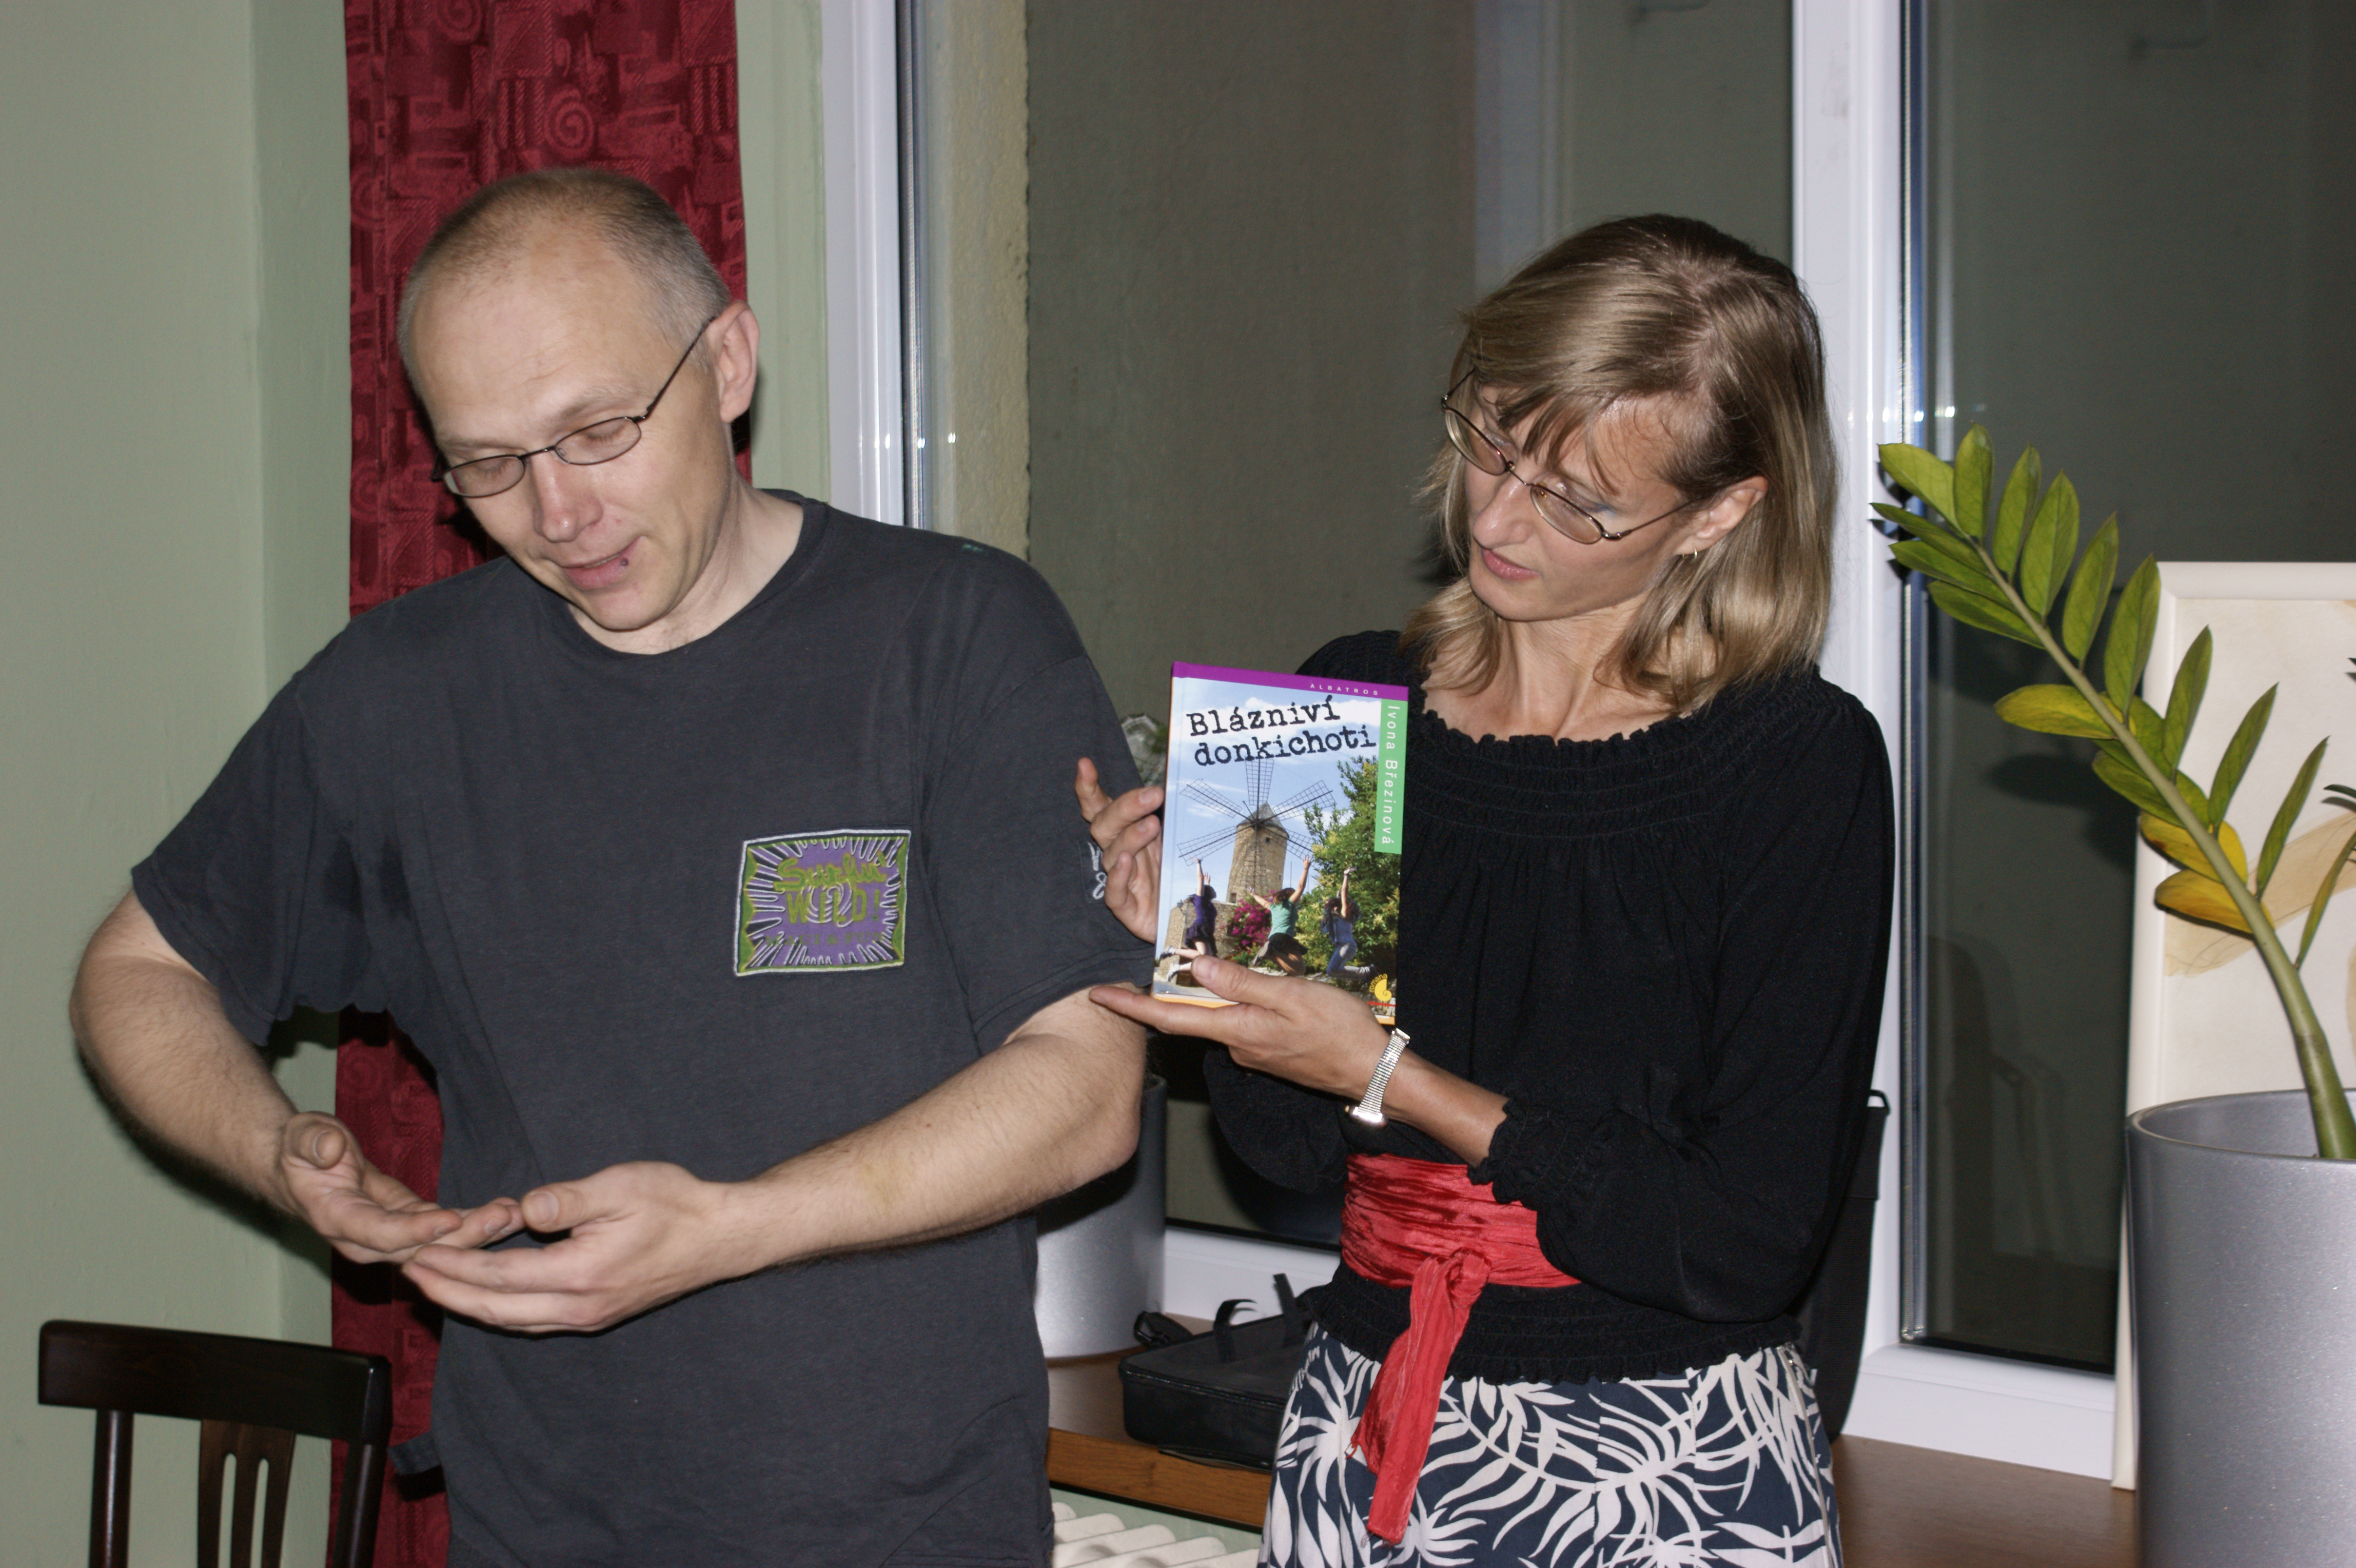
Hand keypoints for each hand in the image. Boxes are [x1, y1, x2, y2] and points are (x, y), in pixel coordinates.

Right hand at [275, 1112, 516, 1264]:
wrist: (301, 1170)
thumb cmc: (302, 1150)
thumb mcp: (302, 1137)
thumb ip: (313, 1142)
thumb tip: (329, 1148)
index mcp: (337, 1219)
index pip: (380, 1232)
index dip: (416, 1229)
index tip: (452, 1218)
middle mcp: (364, 1241)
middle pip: (419, 1248)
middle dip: (464, 1236)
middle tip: (504, 1217)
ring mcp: (387, 1240)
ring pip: (437, 1246)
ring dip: (478, 1233)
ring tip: (515, 1215)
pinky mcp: (407, 1227)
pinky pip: (442, 1231)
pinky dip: (473, 1223)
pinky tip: (505, 1212)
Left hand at [401, 1161, 757, 1333]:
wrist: (721, 1237)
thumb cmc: (675, 1204)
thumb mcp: (622, 1186)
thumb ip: (568, 1199)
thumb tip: (523, 1210)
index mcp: (581, 1274)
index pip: (499, 1276)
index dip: (454, 1267)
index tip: (419, 1253)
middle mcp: (580, 1306)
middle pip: (496, 1309)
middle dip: (448, 1292)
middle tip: (410, 1274)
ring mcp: (589, 1315)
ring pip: (513, 1320)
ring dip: (469, 1304)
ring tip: (437, 1286)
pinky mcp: (597, 1314)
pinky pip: (533, 1320)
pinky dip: (500, 1308)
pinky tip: (487, 1295)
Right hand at [1075, 757, 1163, 942]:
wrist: (1191, 919)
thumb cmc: (1180, 873)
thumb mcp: (1179, 836)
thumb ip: (1172, 812)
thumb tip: (1177, 776)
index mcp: (1128, 832)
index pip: (1100, 807)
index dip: (1088, 788)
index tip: (1085, 765)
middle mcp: (1120, 853)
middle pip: (1106, 825)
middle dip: (1126, 807)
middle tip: (1154, 794)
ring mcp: (1122, 880)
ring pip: (1113, 854)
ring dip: (1131, 837)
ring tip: (1153, 825)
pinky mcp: (1127, 909)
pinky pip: (1115, 893)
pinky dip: (1119, 877)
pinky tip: (1127, 863)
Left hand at [1090, 957, 1389, 1101]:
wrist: (1374, 1073)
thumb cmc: (1339, 1031)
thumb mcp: (1292, 996)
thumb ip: (1243, 983)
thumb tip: (1197, 968)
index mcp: (1236, 1030)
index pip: (1170, 1018)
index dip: (1131, 1006)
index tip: (1098, 995)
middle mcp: (1236, 1046)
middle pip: (1190, 1017)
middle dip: (1168, 996)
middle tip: (1152, 966)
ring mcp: (1253, 1052)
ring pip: (1220, 1018)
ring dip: (1211, 998)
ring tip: (1213, 967)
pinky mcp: (1270, 1053)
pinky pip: (1242, 1025)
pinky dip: (1237, 1006)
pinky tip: (1257, 992)